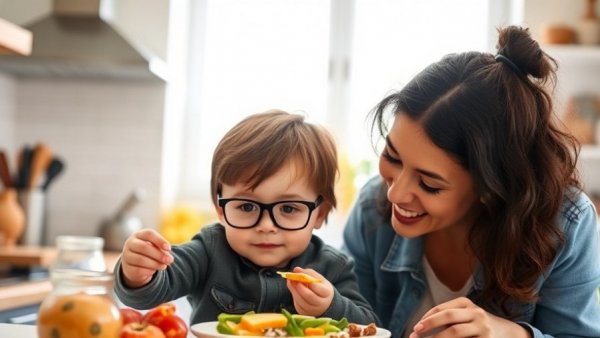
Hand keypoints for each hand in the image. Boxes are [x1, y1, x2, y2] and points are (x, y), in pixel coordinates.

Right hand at [121, 229, 172, 287]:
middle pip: (144, 247)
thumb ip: (161, 249)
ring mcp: (126, 256)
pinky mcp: (127, 268)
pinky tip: (154, 270)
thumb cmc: (149, 252)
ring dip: (155, 264)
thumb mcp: (155, 247)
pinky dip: (149, 271)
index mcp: (139, 235)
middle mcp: (130, 243)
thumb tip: (168, 257)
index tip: (169, 248)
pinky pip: (138, 270)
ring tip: (164, 266)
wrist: (136, 264)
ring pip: (141, 260)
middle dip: (159, 254)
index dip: (159, 240)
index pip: (149, 234)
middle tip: (170, 260)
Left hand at [285, 267, 333, 316]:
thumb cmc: (321, 287)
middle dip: (299, 286)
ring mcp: (313, 310)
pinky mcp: (306, 314)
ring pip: (301, 301)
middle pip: (308, 295)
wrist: (325, 303)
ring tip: (290, 282)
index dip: (307, 281)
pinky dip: (294, 296)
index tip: (300, 274)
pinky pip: (298, 305)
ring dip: (294, 290)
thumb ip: (308, 273)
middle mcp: (322, 304)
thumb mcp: (319, 279)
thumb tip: (296, 269)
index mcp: (327, 293)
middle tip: (292, 279)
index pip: (317, 287)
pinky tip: (293, 289)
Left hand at [408, 297, 530, 337]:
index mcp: (466, 304)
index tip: (415, 328)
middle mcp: (476, 313)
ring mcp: (483, 328)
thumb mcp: (465, 315)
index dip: (427, 318)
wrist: (508, 334)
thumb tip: (421, 327)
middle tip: (415, 334)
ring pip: (455, 332)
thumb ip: (447, 318)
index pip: (441, 308)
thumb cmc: (478, 325)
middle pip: (448, 317)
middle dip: (430, 325)